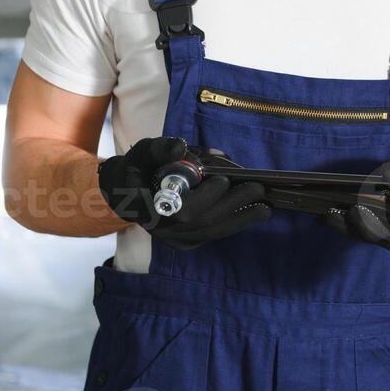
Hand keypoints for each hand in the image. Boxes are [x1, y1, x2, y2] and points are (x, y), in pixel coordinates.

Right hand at [97, 137, 270, 250]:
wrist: (124, 193)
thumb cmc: (137, 168)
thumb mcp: (143, 152)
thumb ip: (161, 149)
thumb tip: (182, 147)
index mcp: (146, 206)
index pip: (178, 209)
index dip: (203, 198)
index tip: (223, 180)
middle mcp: (160, 228)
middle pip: (201, 222)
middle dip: (232, 204)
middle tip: (257, 188)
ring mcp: (173, 239)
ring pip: (210, 232)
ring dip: (240, 219)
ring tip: (265, 206)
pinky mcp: (185, 242)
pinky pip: (213, 235)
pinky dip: (234, 224)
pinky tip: (253, 213)